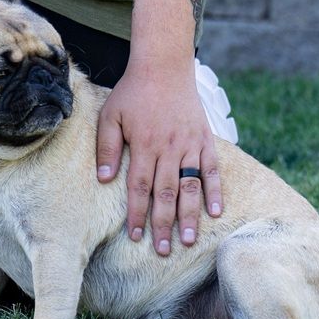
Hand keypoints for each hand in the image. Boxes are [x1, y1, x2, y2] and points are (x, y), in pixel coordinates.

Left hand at [96, 62, 221, 255]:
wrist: (163, 67)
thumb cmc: (132, 92)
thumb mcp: (110, 115)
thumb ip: (108, 147)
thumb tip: (103, 178)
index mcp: (143, 145)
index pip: (138, 187)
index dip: (136, 213)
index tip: (136, 237)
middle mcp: (168, 149)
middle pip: (166, 194)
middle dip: (164, 224)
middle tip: (164, 251)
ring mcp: (190, 146)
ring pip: (190, 187)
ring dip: (190, 216)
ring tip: (188, 241)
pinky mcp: (206, 141)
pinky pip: (212, 171)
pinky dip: (215, 191)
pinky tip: (216, 212)